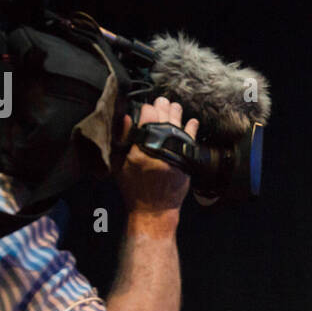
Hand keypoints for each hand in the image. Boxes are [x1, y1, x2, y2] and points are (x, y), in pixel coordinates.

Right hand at [116, 97, 199, 217]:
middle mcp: (161, 148)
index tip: (146, 106)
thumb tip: (127, 118)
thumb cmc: (134, 189)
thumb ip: (123, 140)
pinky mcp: (187, 160)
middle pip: (165, 118)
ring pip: (179, 125)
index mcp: (142, 148)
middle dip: (163, 107)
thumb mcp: (120, 164)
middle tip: (161, 101)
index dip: (147, 108)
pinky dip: (192, 128)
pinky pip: (192, 139)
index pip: (147, 117)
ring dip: (177, 114)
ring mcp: (177, 154)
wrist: (155, 210)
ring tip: (174, 107)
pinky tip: (191, 121)